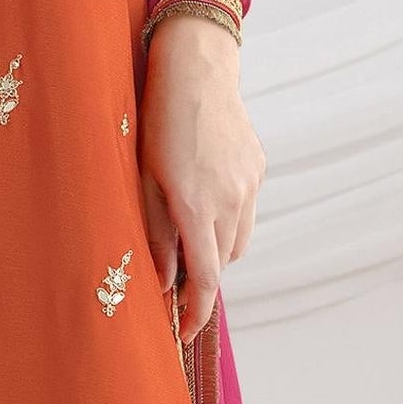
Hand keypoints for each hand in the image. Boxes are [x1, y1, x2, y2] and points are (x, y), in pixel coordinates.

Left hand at [139, 16, 263, 346]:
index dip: (195, 314)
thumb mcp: (143, 180)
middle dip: (201, 275)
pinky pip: (246, 210)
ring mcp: (250, 185)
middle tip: (173, 270)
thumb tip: (164, 280)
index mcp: (197, 208)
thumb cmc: (157, 122)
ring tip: (187, 225)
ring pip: (238, 240)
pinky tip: (205, 191)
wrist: (197, 69)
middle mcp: (231, 201)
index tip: (182, 334)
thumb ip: (156, 233)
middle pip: (223, 263)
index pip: (205, 280)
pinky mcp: (258, 168)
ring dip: (216, 246)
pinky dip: (228, 217)